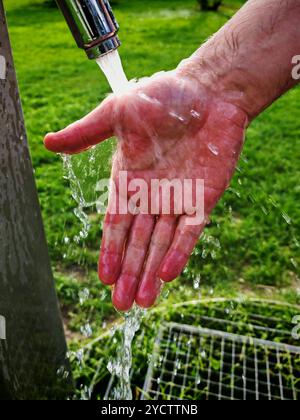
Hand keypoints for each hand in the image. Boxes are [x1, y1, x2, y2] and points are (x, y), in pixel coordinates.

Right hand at [44, 69, 246, 310]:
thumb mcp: (117, 114)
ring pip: (163, 243)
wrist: (208, 91)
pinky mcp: (204, 197)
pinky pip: (190, 230)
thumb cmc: (162, 96)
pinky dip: (179, 252)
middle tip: (122, 304)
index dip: (110, 250)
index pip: (116, 223)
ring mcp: (179, 198)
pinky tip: (166, 274)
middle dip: (130, 272)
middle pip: (139, 241)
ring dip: (151, 272)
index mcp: (129, 180)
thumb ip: (87, 133)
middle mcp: (152, 195)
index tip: (104, 277)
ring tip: (143, 301)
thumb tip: (48, 143)